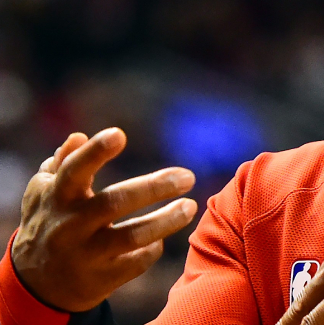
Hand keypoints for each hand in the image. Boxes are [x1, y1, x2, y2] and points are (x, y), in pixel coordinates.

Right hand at [12, 128, 197, 311]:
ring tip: (190, 206)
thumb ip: (63, 164)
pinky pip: (137, 261)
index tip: (119, 134)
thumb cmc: (50, 223)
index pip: (74, 171)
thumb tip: (79, 137)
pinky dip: (154, 247)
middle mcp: (69, 225)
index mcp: (56, 197)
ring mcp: (85, 254)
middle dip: (154, 187)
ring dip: (167, 220)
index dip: (95, 153)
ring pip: (132, 236)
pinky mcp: (101, 279)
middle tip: (188, 177)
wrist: (37, 284)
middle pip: (115, 203)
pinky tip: (160, 237)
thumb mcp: (45, 194)